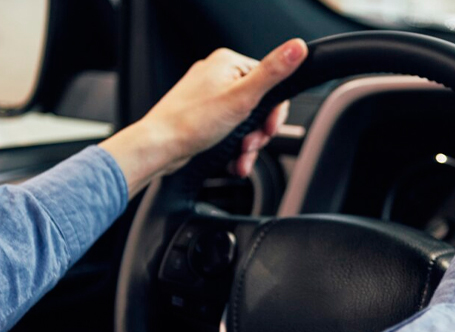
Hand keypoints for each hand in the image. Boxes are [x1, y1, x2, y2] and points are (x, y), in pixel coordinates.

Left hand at [100, 39, 307, 195]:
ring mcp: (210, 97)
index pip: (271, 83)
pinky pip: (231, 131)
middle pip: (259, 106)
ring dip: (248, 145)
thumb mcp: (242, 98)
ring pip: (246, 123)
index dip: (274, 113)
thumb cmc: (191, 123)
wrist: (158, 148)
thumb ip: (272, 73)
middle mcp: (218, 76)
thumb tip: (296, 48)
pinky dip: (234, 148)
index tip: (268, 129)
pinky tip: (231, 160)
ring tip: (239, 157)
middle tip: (250, 144)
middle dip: (258, 133)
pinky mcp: (204, 116)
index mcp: (228, 63)